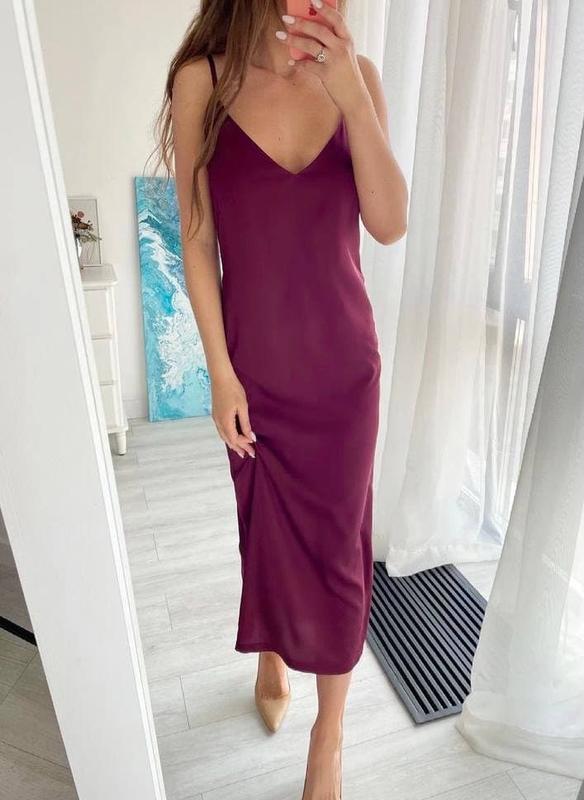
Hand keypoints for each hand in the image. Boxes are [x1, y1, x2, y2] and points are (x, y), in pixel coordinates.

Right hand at [211, 372, 255, 457]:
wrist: (220, 377)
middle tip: (248, 454)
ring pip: (223, 436)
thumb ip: (246, 424)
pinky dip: (227, 437)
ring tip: (240, 450)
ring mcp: (215, 418)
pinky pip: (221, 430)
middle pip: (229, 440)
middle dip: (238, 448)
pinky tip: (232, 437)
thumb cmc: (233, 390)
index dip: (244, 445)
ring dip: (232, 444)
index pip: (235, 439)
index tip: (253, 448)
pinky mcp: (215, 414)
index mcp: (225, 421)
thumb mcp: (243, 407)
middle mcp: (218, 422)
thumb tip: (250, 437)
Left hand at [277, 0, 367, 116]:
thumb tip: (309, 31)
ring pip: (311, 46)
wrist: (355, 96)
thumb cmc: (346, 74)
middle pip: (319, 30)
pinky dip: (298, 64)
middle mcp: (342, 47)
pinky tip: (290, 63)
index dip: (325, 8)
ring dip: (293, 40)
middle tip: (286, 19)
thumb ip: (332, 42)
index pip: (336, 19)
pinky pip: (308, 65)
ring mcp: (334, 61)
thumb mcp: (344, 54)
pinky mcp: (327, 74)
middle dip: (301, 23)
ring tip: (280, 36)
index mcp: (347, 39)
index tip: (313, 0)